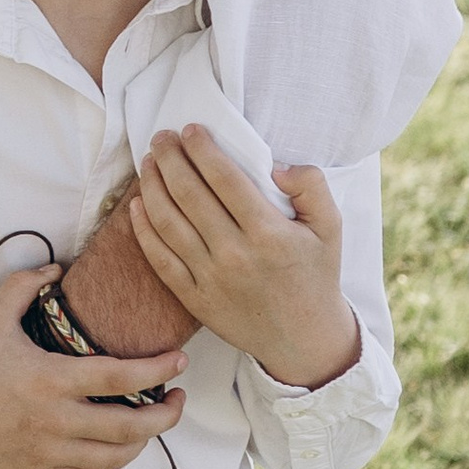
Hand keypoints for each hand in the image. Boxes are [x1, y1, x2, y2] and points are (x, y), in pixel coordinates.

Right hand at [0, 266, 188, 468]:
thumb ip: (25, 285)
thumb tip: (57, 267)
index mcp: (50, 380)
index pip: (123, 379)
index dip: (159, 370)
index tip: (180, 362)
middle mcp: (55, 422)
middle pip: (132, 427)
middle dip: (167, 415)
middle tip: (178, 398)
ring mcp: (48, 454)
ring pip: (116, 458)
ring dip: (143, 441)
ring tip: (152, 421)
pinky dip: (112, 463)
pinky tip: (116, 446)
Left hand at [130, 131, 358, 388]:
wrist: (304, 339)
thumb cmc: (316, 275)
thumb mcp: (331, 227)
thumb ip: (312, 186)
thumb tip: (276, 166)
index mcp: (268, 233)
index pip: (224, 179)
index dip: (202, 149)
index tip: (190, 129)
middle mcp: (235, 254)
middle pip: (189, 195)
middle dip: (170, 159)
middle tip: (161, 137)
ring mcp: (210, 279)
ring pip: (168, 223)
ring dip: (152, 186)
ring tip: (147, 162)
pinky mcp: (194, 299)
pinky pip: (160, 259)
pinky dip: (143, 229)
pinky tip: (137, 205)